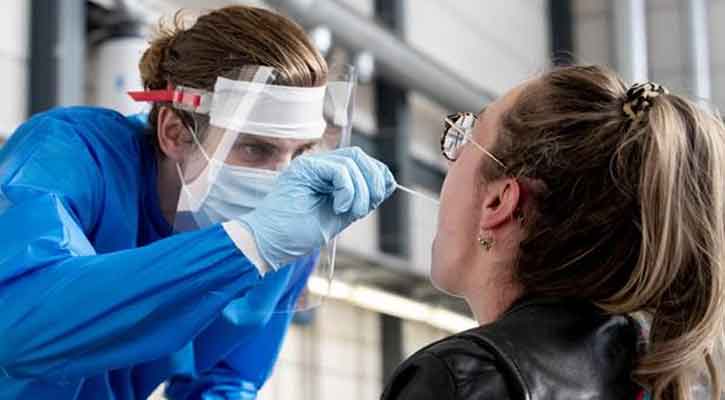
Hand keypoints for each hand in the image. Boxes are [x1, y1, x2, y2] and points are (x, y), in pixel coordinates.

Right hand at [237, 147, 395, 268]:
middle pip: (358, 156)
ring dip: (360, 191)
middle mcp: (318, 164)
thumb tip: (388, 184)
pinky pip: (340, 170)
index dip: (377, 175)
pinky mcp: (305, 168)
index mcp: (326, 174)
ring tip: (351, 212)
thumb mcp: (340, 216)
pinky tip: (339, 208)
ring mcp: (310, 164)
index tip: (378, 196)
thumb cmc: (297, 234)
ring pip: (351, 162)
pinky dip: (348, 191)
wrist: (270, 243)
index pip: (360, 160)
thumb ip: (360, 199)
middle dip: (372, 182)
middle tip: (364, 209)